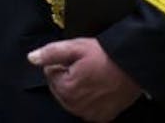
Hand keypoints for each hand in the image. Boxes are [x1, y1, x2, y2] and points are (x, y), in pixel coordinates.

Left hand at [27, 38, 141, 121]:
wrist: (133, 66)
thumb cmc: (104, 55)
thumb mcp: (75, 47)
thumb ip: (51, 53)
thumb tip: (31, 58)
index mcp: (66, 90)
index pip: (50, 74)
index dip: (61, 64)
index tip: (75, 59)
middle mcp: (77, 106)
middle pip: (60, 89)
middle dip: (67, 77)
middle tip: (83, 66)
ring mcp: (90, 114)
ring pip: (72, 99)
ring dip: (76, 89)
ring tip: (91, 76)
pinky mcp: (103, 117)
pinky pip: (86, 109)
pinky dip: (88, 99)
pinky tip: (97, 88)